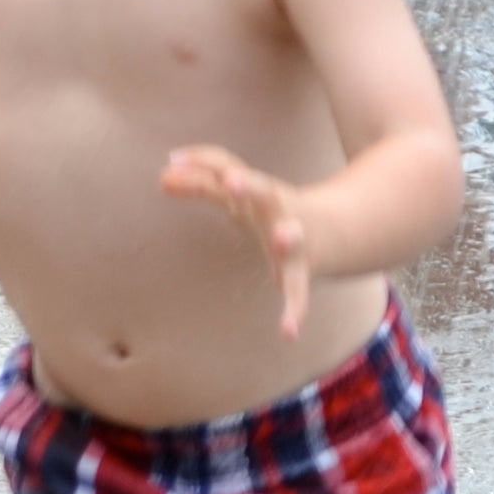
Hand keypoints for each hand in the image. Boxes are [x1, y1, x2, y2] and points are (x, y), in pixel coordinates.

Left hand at [160, 144, 318, 338]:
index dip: (202, 162)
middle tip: (232, 182)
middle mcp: (277, 209)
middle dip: (249, 186)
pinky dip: (295, 311)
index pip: (228, 167)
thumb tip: (162, 175)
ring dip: (288, 235)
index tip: (172, 160)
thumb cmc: (270, 208)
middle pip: (265, 192)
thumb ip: (201, 183)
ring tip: (283, 238)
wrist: (332, 229)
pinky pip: (299, 291)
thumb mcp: (238, 194)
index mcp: (257, 189)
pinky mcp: (300, 272)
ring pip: (292, 235)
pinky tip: (288, 334)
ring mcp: (293, 240)